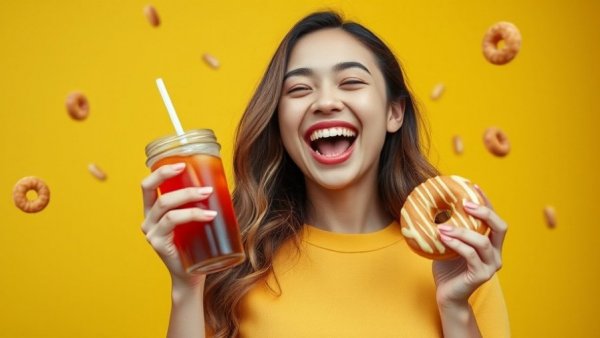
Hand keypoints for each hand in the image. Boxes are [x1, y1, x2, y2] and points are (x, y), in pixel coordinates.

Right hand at [140, 163, 215, 285]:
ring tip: (209, 193)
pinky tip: (209, 215)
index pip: (147, 185)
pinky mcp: (158, 243)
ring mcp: (150, 232)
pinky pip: (173, 221)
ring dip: (189, 196)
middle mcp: (147, 219)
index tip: (182, 163)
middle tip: (195, 174)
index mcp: (153, 211)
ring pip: (166, 205)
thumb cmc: (197, 244)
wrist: (193, 275)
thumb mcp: (196, 220)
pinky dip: (192, 214)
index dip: (161, 171)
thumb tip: (223, 183)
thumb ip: (201, 203)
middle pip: (150, 190)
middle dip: (171, 177)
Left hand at [432, 185, 507, 306]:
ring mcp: (490, 266)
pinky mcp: (481, 275)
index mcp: (491, 243)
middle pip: (500, 227)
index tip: (473, 186)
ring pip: (482, 242)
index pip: (494, 219)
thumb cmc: (447, 266)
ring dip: (462, 231)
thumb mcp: (449, 242)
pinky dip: (457, 244)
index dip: (487, 201)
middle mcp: (496, 254)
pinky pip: (470, 255)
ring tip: (443, 226)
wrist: (447, 294)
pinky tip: (443, 238)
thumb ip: (449, 227)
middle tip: (465, 204)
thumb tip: (435, 204)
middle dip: (484, 212)